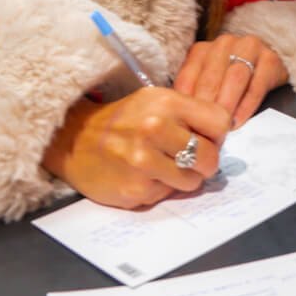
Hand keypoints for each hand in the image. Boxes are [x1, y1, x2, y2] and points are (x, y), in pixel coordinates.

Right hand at [41, 87, 229, 208]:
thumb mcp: (155, 101)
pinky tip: (145, 176)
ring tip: (165, 167)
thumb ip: (189, 114)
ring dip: (185, 179)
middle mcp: (155, 128)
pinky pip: (168, 194)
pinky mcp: (136, 189)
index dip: (216, 135)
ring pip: (193, 181)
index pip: (220, 122)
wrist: (74, 141)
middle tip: (191, 159)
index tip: (206, 138)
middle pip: (210, 156)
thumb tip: (221, 139)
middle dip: (205, 162)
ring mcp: (144, 161)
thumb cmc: (122, 121)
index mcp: (166, 102)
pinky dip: (161, 188)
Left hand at [174, 34, 287, 128]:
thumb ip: (193, 98)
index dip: (185, 105)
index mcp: (202, 50)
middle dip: (206, 108)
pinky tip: (239, 121)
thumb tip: (179, 124)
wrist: (266, 68)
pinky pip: (257, 85)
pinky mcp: (270, 59)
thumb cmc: (229, 83)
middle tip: (202, 132)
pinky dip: (247, 105)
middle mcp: (224, 44)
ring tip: (221, 128)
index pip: (188, 77)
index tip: (184, 128)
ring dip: (226, 105)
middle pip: (211, 78)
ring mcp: (249, 48)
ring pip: (235, 77)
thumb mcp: (207, 86)